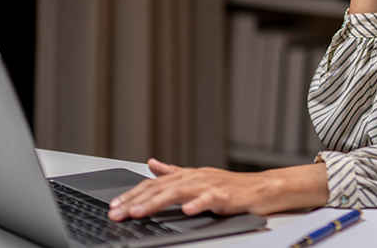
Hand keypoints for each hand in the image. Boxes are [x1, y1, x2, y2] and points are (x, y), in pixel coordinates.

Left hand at [107, 158, 328, 219]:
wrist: (262, 188)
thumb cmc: (232, 186)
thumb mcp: (197, 177)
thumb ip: (173, 172)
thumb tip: (152, 163)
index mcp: (186, 175)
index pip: (153, 184)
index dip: (132, 194)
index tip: (114, 206)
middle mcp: (195, 177)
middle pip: (160, 188)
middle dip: (136, 201)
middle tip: (117, 213)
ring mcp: (210, 185)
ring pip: (178, 192)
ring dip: (157, 202)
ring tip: (140, 212)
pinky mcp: (226, 195)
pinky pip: (210, 199)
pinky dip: (197, 203)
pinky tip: (186, 210)